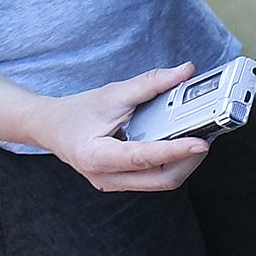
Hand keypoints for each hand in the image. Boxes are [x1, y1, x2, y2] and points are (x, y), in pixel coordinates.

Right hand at [28, 66, 211, 191]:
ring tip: (197, 138)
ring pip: (161, 181)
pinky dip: (173, 162)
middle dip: (189, 160)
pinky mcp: (123, 180)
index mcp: (97, 157)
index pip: (144, 158)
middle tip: (206, 136)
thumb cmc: (76, 112)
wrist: (50, 127)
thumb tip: (185, 72)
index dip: (176, 150)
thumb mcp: (112, 93)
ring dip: (184, 162)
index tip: (201, 143)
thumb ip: (150, 84)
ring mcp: (115, 182)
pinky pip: (155, 177)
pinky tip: (181, 144)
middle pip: (161, 179)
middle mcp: (106, 177)